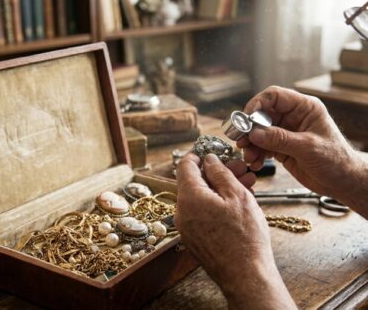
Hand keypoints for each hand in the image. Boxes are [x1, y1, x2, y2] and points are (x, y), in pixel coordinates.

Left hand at [175, 153, 295, 308]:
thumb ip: (220, 173)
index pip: (185, 165)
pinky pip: (202, 212)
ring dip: (220, 188)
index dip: (199, 154)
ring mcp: (186, 226)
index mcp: (189, 198)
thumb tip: (209, 159)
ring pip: (201, 197)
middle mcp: (182, 212)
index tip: (213, 151)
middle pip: (195, 182)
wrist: (246, 276)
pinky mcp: (194, 237)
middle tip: (240, 169)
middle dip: (218, 172)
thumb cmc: (244, 237)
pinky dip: (216, 203)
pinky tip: (237, 203)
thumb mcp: (237, 196)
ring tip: (246, 185)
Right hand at [238, 86, 364, 210]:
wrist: (342, 182)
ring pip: (259, 132)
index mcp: (304, 108)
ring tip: (249, 157)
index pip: (274, 96)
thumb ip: (279, 139)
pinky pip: (261, 147)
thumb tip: (254, 133)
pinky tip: (255, 163)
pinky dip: (255, 154)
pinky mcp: (280, 147)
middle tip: (241, 140)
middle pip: (262, 115)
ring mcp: (285, 132)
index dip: (257, 104)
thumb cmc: (336, 160)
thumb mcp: (307, 148)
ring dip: (251, 144)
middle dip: (250, 129)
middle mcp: (292, 117)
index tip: (246, 118)